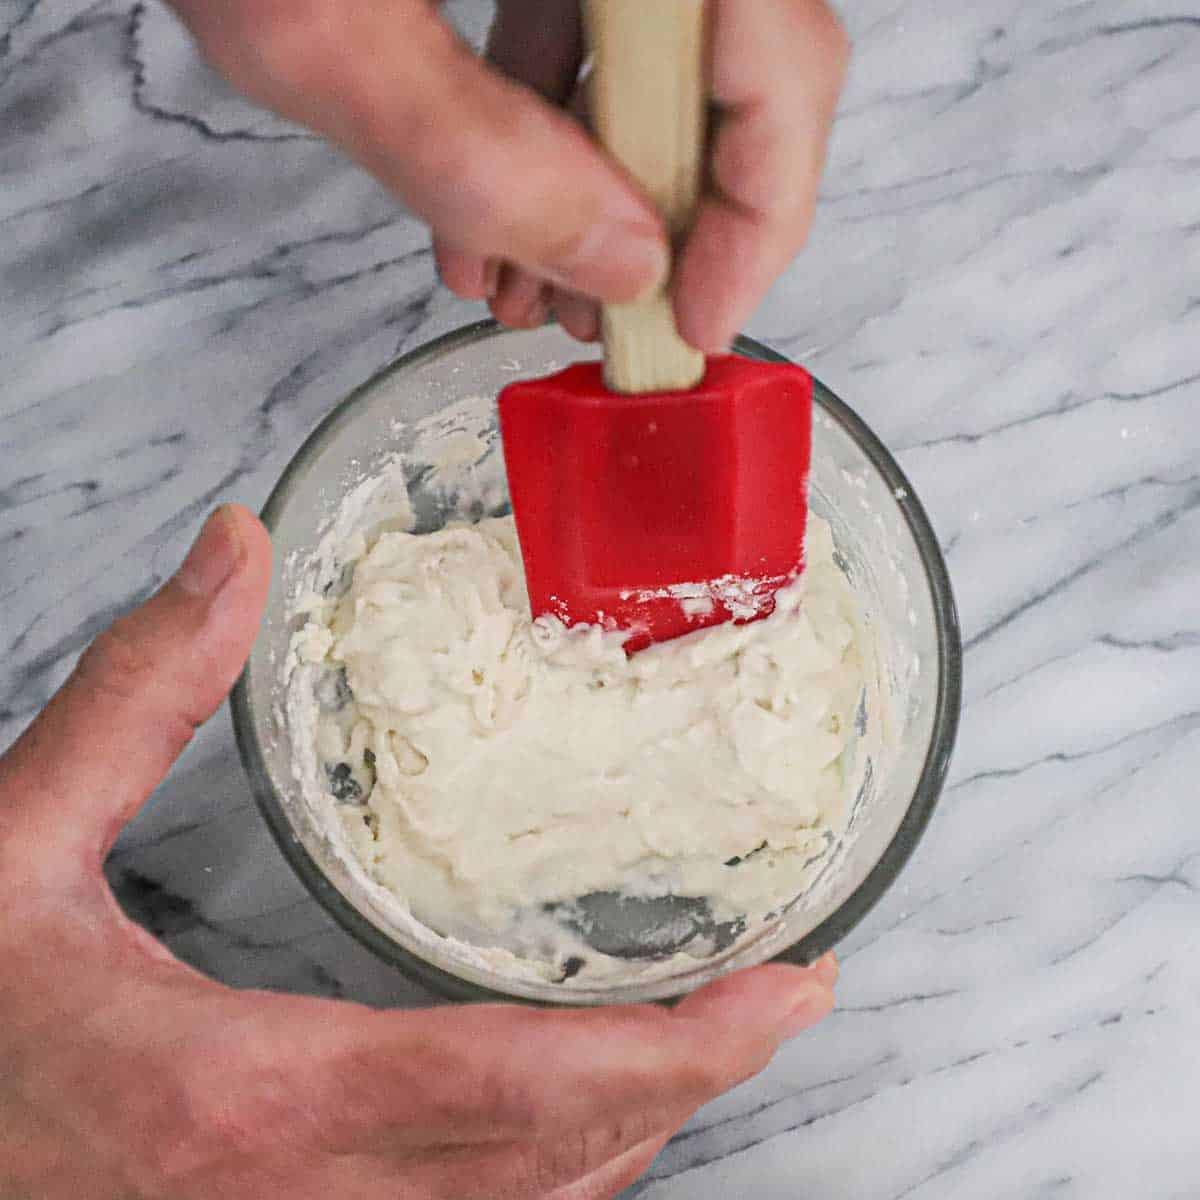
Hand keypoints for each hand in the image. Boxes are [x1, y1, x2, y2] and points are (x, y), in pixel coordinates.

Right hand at [0, 505, 836, 1198]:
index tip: (788, 991)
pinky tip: (588, 1106)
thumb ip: (134, 698)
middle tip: (788, 994)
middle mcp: (299, 1199)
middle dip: (699, 1078)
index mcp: (245, 1094)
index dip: (678, 1050)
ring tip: (718, 1035)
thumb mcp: (9, 849)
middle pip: (563, 1158)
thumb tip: (234, 551)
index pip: (520, 1085)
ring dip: (645, 1123)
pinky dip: (566, 1164)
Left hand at [169, 0, 847, 353]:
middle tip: (616, 321)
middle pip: (741, 67)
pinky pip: (588, 28)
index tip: (697, 320)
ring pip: (662, 61)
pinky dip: (546, 129)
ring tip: (530, 289)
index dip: (760, 216)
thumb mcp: (319, 29)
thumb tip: (619, 265)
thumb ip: (480, 155)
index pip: (783, 61)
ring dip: (601, 193)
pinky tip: (487, 211)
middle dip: (671, 220)